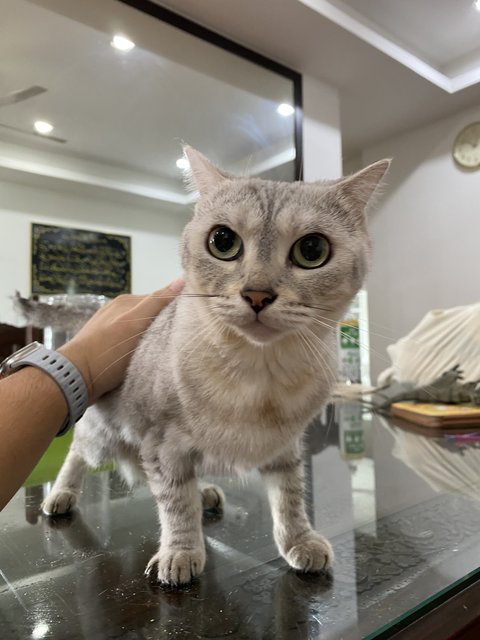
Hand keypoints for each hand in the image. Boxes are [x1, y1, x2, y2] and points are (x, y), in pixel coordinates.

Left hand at [59, 279, 183, 402]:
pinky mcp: (104, 348)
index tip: (185, 325)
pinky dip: (137, 351)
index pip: (158, 300)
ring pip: (138, 332)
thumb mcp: (135, 323)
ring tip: (159, 353)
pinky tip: (141, 360)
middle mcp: (116, 312)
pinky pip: (128, 345)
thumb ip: (157, 301)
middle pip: (148, 316)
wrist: (74, 378)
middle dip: (161, 327)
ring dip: (149, 341)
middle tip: (174, 342)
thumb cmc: (107, 350)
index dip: (172, 311)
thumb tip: (182, 279)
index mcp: (125, 302)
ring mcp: (108, 330)